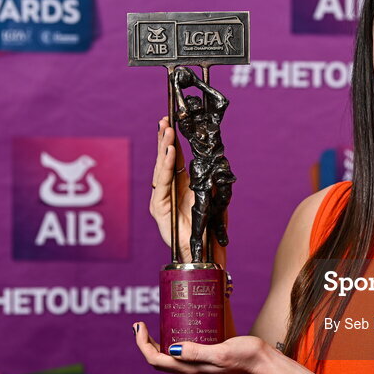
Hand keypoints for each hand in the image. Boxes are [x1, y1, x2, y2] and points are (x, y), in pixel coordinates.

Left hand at [134, 322, 268, 373]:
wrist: (264, 364)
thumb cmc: (246, 357)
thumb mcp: (221, 351)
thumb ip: (198, 352)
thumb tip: (171, 349)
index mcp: (193, 367)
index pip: (157, 360)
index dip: (142, 345)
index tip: (139, 326)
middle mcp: (193, 368)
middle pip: (159, 361)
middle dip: (144, 344)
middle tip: (139, 325)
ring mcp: (200, 365)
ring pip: (169, 358)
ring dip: (156, 345)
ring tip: (152, 329)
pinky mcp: (208, 359)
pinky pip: (182, 354)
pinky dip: (171, 343)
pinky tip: (178, 332)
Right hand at [150, 117, 226, 264]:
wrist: (206, 254)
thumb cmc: (211, 229)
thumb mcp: (214, 197)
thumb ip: (210, 180)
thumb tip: (214, 158)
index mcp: (181, 186)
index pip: (175, 159)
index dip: (173, 141)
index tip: (172, 122)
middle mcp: (169, 191)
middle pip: (164, 160)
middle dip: (164, 139)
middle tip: (165, 119)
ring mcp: (162, 199)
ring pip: (161, 169)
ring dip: (164, 148)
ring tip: (167, 131)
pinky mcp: (159, 210)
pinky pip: (162, 184)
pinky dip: (166, 167)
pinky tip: (169, 152)